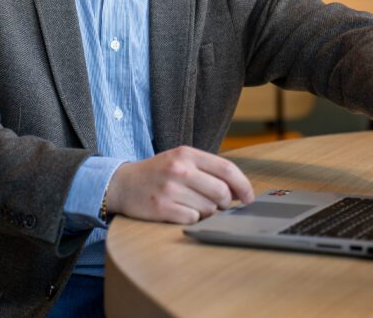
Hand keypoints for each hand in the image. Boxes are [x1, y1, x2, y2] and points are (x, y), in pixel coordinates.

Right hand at [106, 146, 254, 224]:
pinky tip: (181, 211)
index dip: (243, 185)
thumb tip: (239, 190)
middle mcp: (179, 169)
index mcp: (187, 154)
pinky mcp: (161, 208)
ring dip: (208, 212)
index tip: (249, 197)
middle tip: (220, 205)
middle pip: (221, 192)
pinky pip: (193, 219)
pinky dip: (192, 218)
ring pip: (209, 209)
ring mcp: (170, 189)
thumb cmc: (158, 173)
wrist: (122, 184)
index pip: (227, 169)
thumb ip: (207, 170)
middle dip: (226, 203)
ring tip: (193, 205)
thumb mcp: (181, 160)